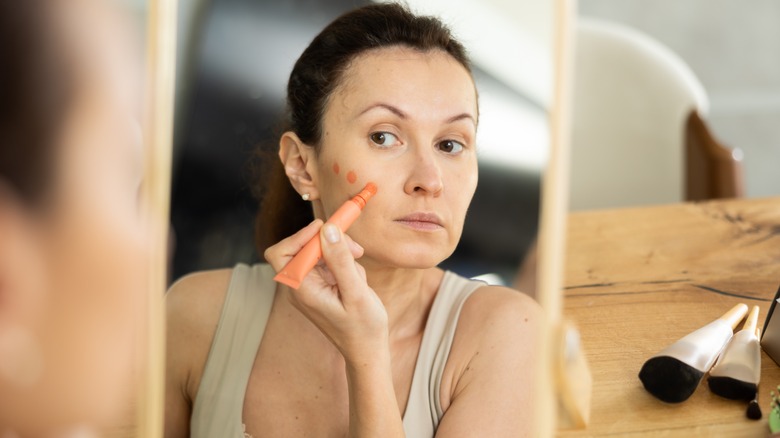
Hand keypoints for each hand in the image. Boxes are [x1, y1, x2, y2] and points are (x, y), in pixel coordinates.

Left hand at [264, 220, 388, 361]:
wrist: (367, 350)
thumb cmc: (363, 328)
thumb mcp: (356, 292)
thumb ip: (340, 260)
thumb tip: (328, 230)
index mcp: (302, 290)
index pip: (281, 253)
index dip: (299, 236)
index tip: (326, 228)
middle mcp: (301, 286)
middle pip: (301, 247)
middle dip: (328, 241)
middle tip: (355, 248)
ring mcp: (310, 285)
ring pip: (317, 252)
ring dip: (340, 252)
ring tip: (359, 266)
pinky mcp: (322, 285)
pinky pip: (328, 262)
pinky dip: (344, 262)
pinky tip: (358, 278)